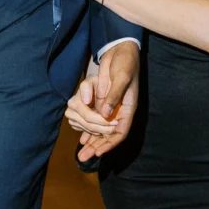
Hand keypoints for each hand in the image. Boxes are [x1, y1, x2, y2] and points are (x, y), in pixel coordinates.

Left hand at [69, 49, 138, 163]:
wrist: (120, 50)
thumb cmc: (125, 63)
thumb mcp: (122, 77)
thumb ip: (114, 95)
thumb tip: (105, 114)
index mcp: (127, 108)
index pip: (119, 132)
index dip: (109, 143)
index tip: (98, 152)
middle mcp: (118, 110)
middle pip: (107, 134)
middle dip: (96, 147)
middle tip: (84, 158)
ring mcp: (109, 106)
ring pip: (99, 129)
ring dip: (90, 140)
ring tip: (81, 153)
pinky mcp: (100, 100)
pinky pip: (93, 118)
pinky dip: (87, 128)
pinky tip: (80, 136)